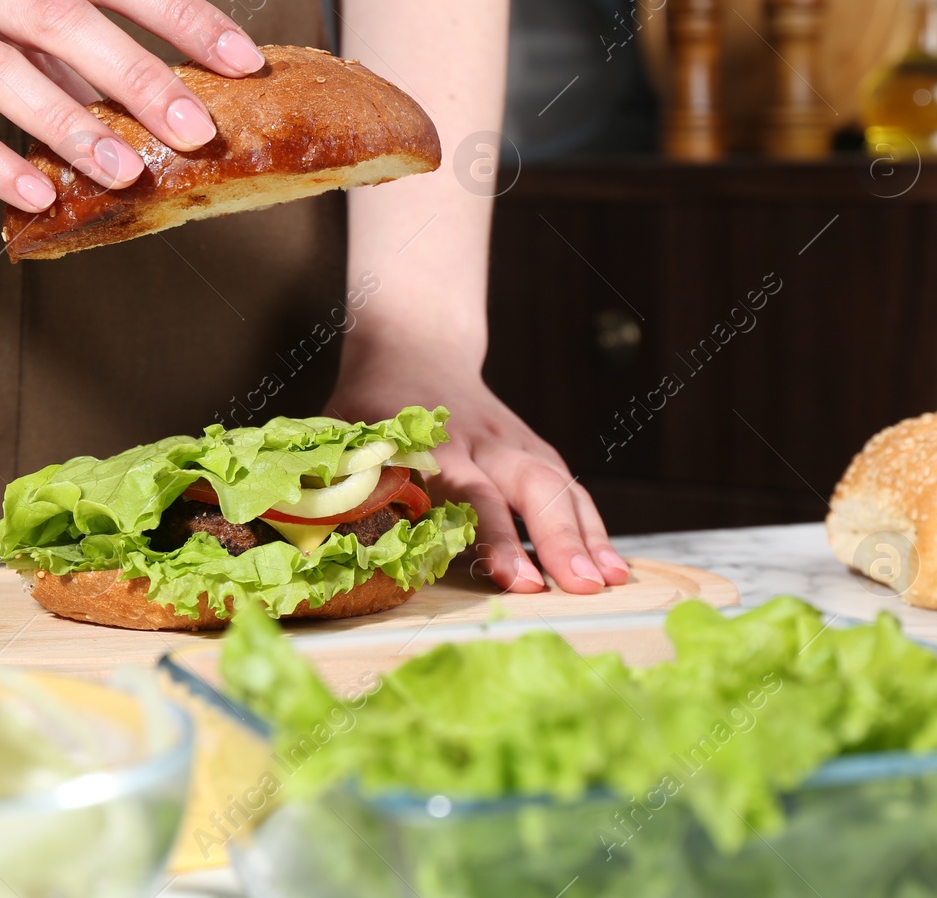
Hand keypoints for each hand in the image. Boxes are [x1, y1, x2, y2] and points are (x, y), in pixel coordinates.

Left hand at [326, 354, 627, 594]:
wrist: (414, 348)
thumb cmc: (370, 406)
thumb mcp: (343, 433)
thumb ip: (342, 480)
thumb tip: (324, 535)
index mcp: (436, 444)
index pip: (471, 494)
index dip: (494, 537)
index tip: (515, 579)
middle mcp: (484, 442)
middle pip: (531, 487)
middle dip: (557, 539)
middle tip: (579, 589)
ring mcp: (516, 443)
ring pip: (560, 487)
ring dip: (588, 536)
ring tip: (611, 584)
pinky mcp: (536, 450)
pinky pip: (571, 489)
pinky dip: (594, 527)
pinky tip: (612, 566)